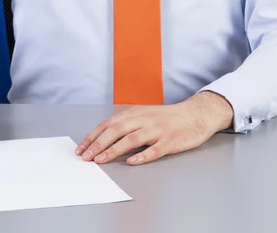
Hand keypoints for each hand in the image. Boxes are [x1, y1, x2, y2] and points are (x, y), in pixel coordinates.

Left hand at [76, 91, 232, 165]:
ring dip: (113, 150)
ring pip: (131, 140)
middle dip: (98, 144)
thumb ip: (126, 125)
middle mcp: (144, 120)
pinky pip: (154, 150)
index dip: (93, 136)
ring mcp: (157, 130)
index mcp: (135, 113)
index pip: (108, 124)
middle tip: (86, 157)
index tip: (81, 148)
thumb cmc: (167, 117)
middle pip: (116, 131)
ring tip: (100, 160)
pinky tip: (131, 162)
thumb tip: (103, 140)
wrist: (195, 114)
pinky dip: (142, 156)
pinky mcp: (170, 141)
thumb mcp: (144, 115)